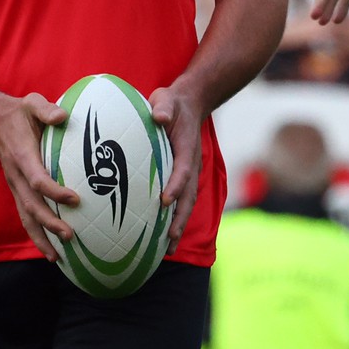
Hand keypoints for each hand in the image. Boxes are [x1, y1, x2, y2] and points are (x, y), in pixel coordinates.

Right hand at [0, 93, 77, 259]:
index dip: (55, 191)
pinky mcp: (18, 191)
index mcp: (23, 156)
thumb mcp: (32, 103)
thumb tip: (62, 117)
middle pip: (31, 206)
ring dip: (41, 238)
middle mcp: (17, 176)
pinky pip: (26, 216)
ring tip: (57, 257)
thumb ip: (46, 110)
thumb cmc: (19, 113)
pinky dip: (37, 235)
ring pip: (26, 217)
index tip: (75, 199)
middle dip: (50, 223)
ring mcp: (16, 186)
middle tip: (70, 235)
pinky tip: (51, 250)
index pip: (38, 179)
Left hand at [147, 85, 205, 251]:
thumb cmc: (172, 103)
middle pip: (188, 196)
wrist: (189, 104)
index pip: (182, 170)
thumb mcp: (167, 99)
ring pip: (186, 204)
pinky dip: (175, 219)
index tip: (165, 200)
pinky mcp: (182, 177)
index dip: (176, 185)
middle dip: (180, 218)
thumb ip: (163, 107)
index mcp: (186, 148)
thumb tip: (158, 116)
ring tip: (169, 248)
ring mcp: (188, 173)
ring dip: (179, 225)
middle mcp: (190, 165)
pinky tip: (163, 237)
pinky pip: (181, 201)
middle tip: (170, 238)